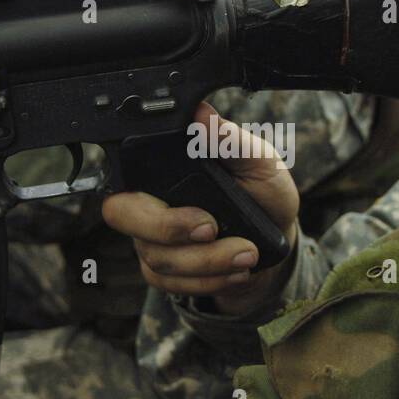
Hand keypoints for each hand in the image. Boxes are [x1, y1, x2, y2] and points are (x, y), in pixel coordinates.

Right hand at [102, 102, 299, 315]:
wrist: (275, 241)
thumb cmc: (262, 194)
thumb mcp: (259, 161)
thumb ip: (231, 140)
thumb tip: (202, 114)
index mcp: (163, 167)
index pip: (126, 172)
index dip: (143, 188)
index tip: (197, 208)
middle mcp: (147, 201)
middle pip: (122, 215)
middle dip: (169, 228)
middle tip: (213, 229)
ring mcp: (150, 239)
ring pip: (156, 256)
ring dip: (206, 261)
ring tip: (247, 254)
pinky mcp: (162, 272)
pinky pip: (169, 283)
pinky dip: (208, 281)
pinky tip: (236, 272)